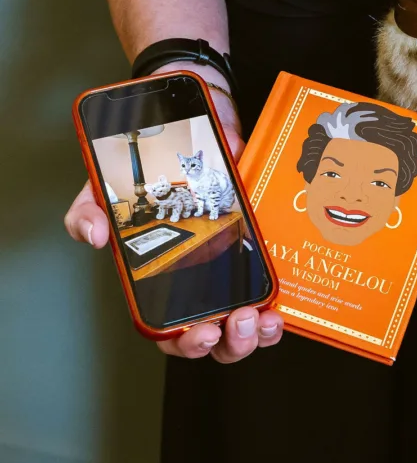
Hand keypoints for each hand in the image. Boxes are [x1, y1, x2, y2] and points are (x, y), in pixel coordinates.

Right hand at [64, 63, 282, 360]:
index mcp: (163, 275)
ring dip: (258, 330)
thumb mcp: (109, 184)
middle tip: (237, 322)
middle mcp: (200, 276)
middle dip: (230, 343)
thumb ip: (91, 209)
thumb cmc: (149, 161)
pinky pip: (270, 281)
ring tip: (262, 316)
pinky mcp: (257, 239)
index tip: (202, 332)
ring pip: (248, 318)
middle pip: (216, 334)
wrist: (191, 118)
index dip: (186, 343)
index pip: (171, 329)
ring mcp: (232, 261)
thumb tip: (93, 236)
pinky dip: (276, 297)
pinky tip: (279, 297)